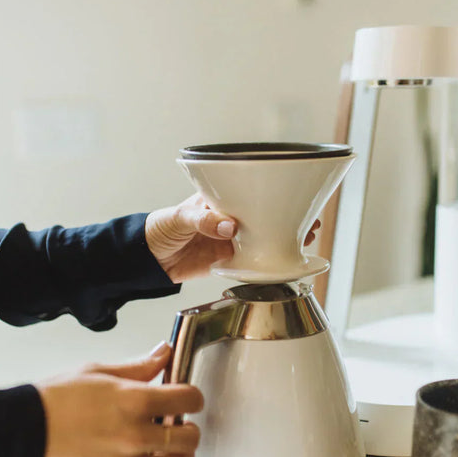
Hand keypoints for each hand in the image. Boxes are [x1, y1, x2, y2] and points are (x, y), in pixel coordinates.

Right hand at [37, 342, 202, 456]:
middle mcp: (133, 435)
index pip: (187, 399)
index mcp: (131, 401)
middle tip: (181, 424)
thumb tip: (162, 353)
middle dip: (190, 428)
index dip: (193, 396)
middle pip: (188, 437)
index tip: (188, 397)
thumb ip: (136, 367)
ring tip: (176, 449)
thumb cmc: (51, 403)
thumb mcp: (96, 372)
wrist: (19, 436)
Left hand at [146, 194, 319, 282]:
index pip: (251, 193)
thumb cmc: (158, 229)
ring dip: (284, 240)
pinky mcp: (228, 262)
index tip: (294, 196)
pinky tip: (283, 262)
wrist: (147, 261)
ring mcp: (230, 241)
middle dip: (289, 217)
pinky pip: (253, 263)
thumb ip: (202, 220)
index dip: (274, 194)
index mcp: (219, 201)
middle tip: (310, 220)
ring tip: (306, 239)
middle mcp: (229, 219)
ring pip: (264, 239)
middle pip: (265, 217)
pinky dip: (268, 263)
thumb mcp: (178, 218)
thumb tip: (230, 226)